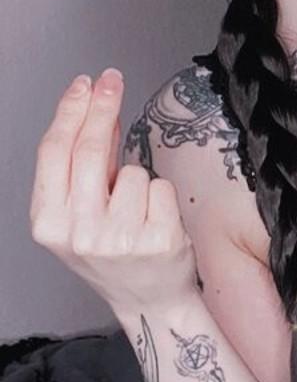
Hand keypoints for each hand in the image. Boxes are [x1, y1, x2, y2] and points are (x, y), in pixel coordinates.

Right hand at [30, 69, 197, 317]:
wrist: (149, 301)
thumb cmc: (113, 253)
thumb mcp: (80, 216)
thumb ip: (82, 169)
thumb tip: (97, 110)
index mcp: (48, 225)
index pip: (55, 153)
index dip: (70, 112)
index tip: (84, 83)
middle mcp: (79, 234)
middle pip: (91, 150)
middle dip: (103, 107)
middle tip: (112, 80)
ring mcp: (119, 240)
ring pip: (133, 171)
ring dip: (138, 179)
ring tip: (136, 213)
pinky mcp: (158, 240)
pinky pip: (160, 187)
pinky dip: (162, 196)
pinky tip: (156, 221)